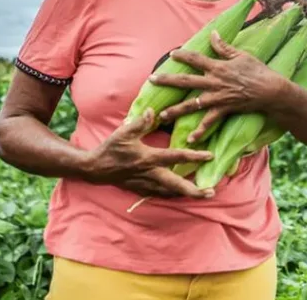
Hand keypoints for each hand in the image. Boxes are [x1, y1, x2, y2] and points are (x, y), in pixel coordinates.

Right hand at [84, 109, 214, 198]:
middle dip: (194, 190)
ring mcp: (146, 184)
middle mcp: (150, 174)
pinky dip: (173, 195)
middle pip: (177, 185)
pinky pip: (161, 195)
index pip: (176, 157)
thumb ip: (140, 122)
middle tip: (211, 192)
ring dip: (187, 194)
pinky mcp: (141, 190)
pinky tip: (182, 195)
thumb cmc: (110, 149)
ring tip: (203, 194)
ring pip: (171, 193)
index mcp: (149, 158)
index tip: (210, 156)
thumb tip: (153, 111)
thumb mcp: (123, 132)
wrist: (95, 169)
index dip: (194, 156)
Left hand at [153, 31, 288, 142]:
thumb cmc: (258, 71)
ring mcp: (217, 98)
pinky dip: (200, 131)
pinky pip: (209, 122)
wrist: (271, 91)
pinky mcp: (224, 110)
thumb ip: (224, 47)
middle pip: (186, 81)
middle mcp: (214, 82)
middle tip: (151, 80)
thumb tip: (212, 34)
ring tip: (161, 115)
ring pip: (192, 105)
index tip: (171, 54)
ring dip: (175, 110)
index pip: (196, 59)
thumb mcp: (241, 55)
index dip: (183, 55)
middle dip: (167, 80)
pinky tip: (189, 139)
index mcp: (218, 67)